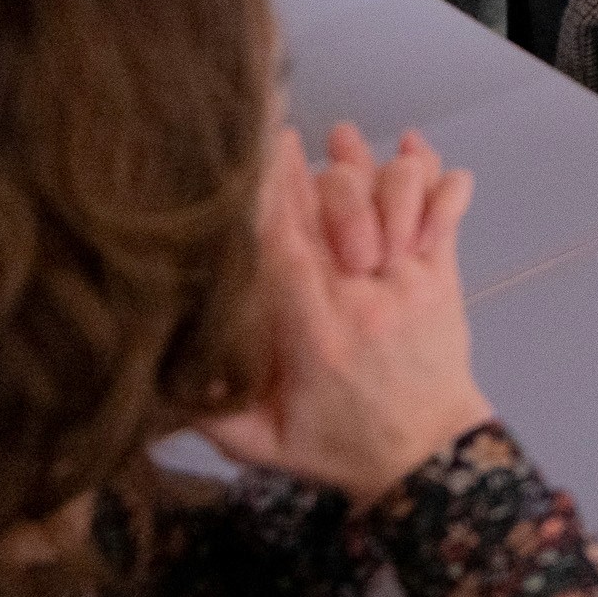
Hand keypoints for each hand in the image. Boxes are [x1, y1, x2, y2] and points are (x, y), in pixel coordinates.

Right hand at [198, 125, 493, 503]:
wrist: (428, 456)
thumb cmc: (340, 448)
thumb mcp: (264, 446)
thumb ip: (211, 416)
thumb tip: (152, 381)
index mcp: (316, 337)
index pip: (290, 250)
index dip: (273, 197)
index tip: (256, 153)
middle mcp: (366, 301)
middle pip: (342, 211)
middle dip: (317, 170)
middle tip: (293, 140)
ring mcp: (411, 284)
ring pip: (399, 201)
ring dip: (375, 167)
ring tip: (345, 141)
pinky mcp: (443, 278)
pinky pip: (446, 215)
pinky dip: (436, 177)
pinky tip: (417, 148)